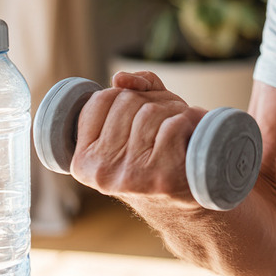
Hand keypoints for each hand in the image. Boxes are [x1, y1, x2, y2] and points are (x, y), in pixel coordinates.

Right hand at [69, 70, 207, 208]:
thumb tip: (121, 79)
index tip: (140, 111)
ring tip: (180, 126)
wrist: (190, 197)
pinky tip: (193, 132)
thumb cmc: (160, 152)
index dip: (127, 94)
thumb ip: (129, 91)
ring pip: (150, 111)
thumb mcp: (136, 123)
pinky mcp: (162, 177)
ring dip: (174, 109)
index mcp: (83, 161)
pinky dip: (190, 119)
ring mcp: (131, 176)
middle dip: (153, 100)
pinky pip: (173, 125)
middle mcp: (102, 172)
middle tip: (166, 119)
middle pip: (127, 101)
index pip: (100, 100)